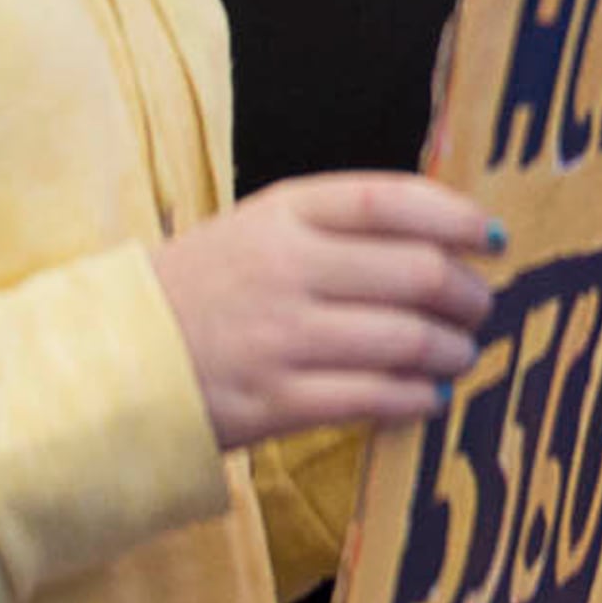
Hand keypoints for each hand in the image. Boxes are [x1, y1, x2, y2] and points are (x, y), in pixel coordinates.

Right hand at [148, 174, 499, 450]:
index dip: (457, 216)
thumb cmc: (204, 288)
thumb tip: (449, 238)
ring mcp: (279, 337)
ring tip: (462, 353)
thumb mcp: (261, 229)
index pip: (392, 200)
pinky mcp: (272, 402)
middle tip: (482, 307)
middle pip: (417, 273)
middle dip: (469, 294)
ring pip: (405, 340)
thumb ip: (341, 225)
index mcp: (286, 213)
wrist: (108, 361)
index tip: (493, 237)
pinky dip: (415, 399)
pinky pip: (371, 399)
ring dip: (453, 349)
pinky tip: (429, 398)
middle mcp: (286, 268)